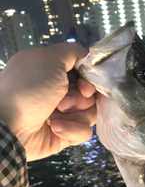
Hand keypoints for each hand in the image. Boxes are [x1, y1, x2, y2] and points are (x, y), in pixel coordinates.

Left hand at [0, 42, 96, 160]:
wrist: (11, 126)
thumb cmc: (28, 88)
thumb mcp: (49, 58)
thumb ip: (73, 52)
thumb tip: (89, 57)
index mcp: (54, 72)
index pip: (86, 74)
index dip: (90, 80)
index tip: (84, 86)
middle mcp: (60, 92)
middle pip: (90, 95)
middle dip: (79, 99)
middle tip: (62, 101)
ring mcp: (64, 114)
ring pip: (90, 114)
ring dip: (74, 114)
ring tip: (54, 116)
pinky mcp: (66, 134)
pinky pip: (83, 132)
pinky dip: (71, 129)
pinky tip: (54, 128)